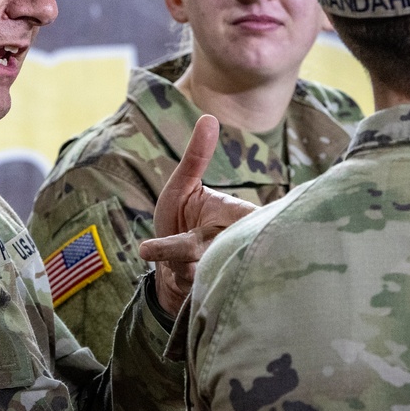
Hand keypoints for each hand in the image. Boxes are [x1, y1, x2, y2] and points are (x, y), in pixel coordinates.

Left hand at [140, 114, 257, 314]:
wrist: (168, 268)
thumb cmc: (180, 218)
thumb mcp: (183, 186)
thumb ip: (196, 157)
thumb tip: (208, 117)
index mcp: (237, 217)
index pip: (258, 220)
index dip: (259, 226)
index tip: (251, 224)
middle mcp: (235, 246)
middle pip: (223, 246)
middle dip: (187, 245)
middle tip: (155, 245)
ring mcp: (220, 270)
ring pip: (199, 266)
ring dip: (172, 259)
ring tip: (149, 250)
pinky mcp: (207, 293)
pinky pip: (188, 284)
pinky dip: (171, 278)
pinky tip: (162, 272)